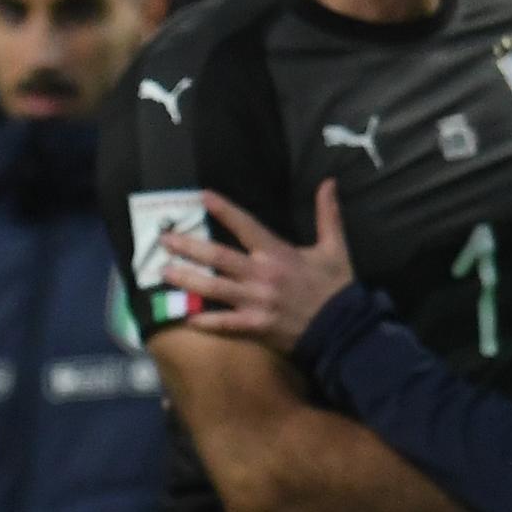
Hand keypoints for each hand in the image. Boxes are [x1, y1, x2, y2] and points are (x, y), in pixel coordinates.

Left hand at [160, 182, 356, 352]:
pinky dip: (204, 321)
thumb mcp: (335, 248)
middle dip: (189, 247)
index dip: (224, 210)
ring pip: (214, 288)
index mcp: (278, 253)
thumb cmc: (337, 288)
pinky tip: (185, 316)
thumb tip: (328, 182)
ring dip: (187, 279)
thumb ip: (327, 215)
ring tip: (163, 272)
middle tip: (163, 239)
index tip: (201, 196)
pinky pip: (224, 323)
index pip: (246, 226)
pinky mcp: (255, 326)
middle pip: (218, 257)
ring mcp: (256, 302)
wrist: (347, 330)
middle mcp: (262, 275)